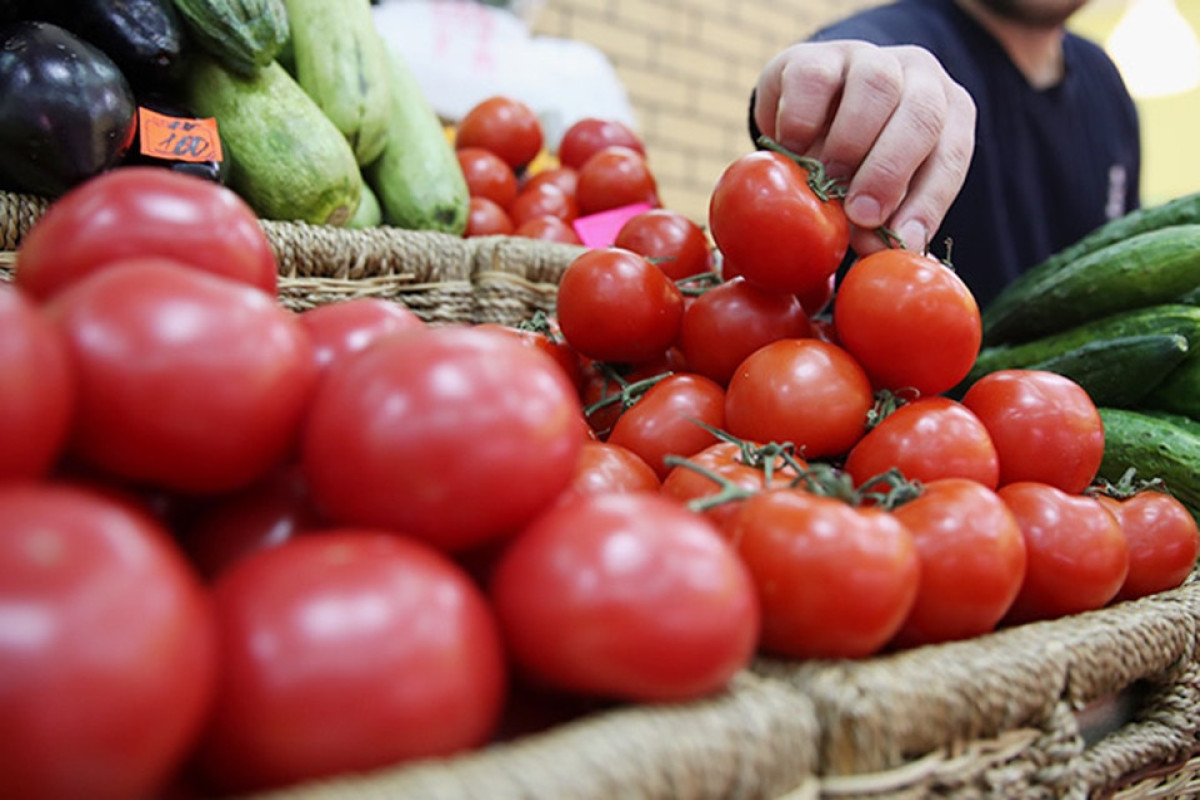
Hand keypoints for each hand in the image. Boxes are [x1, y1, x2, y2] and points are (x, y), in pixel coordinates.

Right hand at [753, 40, 975, 255]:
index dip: (929, 202)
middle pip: (922, 114)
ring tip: (825, 180)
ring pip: (876, 85)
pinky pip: (814, 80)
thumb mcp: (877, 193)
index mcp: (948, 113)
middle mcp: (917, 77)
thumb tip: (884, 256)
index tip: (903, 242)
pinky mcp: (815, 56)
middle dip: (891, 171)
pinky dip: (802, 120)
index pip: (951, 155)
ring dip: (850, 142)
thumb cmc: (851, 165)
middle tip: (860, 214)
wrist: (803, 115)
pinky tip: (792, 149)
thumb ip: (885, 221)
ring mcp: (867, 59)